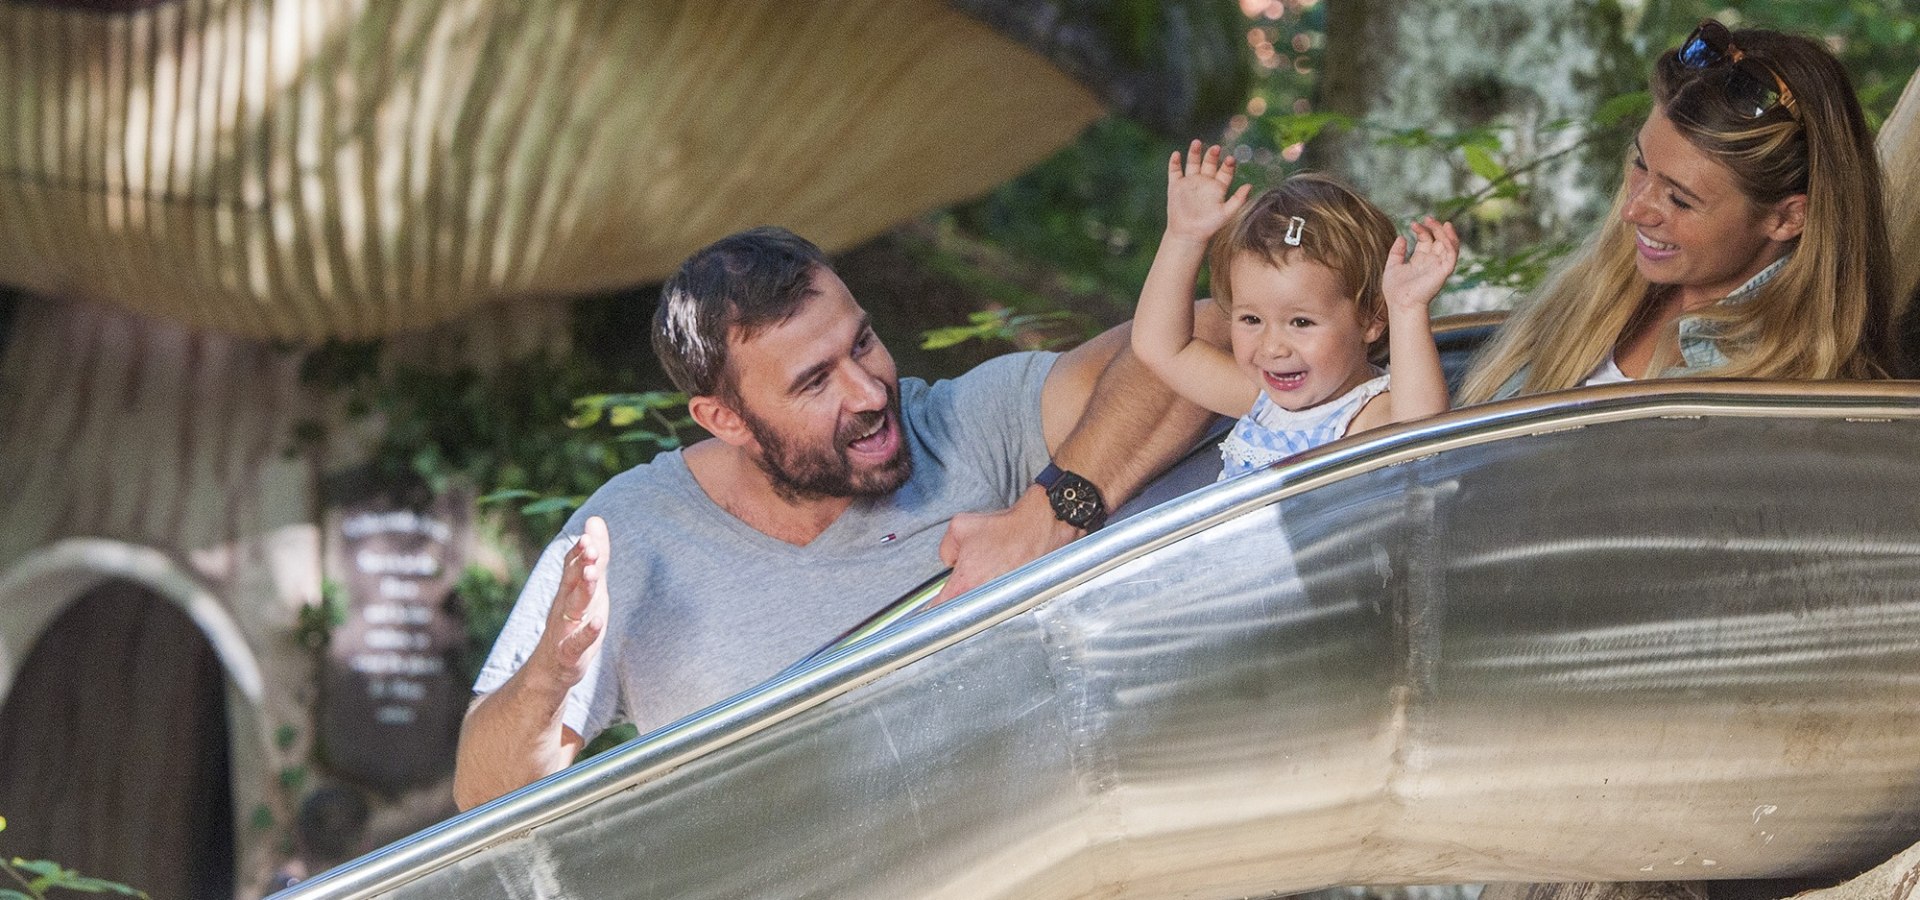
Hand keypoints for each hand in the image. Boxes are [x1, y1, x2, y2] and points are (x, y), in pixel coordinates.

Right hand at [536, 515, 610, 688]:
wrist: (549, 669)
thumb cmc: (573, 623)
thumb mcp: (587, 588)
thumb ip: (594, 557)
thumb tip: (595, 519)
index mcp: (570, 590)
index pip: (573, 565)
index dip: (581, 549)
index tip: (589, 531)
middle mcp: (565, 605)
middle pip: (572, 581)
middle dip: (582, 563)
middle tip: (589, 546)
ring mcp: (566, 629)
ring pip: (574, 607)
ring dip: (584, 590)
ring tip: (594, 574)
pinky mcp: (569, 653)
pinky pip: (577, 642)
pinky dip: (587, 633)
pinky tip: (597, 624)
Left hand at [932, 487, 1081, 603]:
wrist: (1041, 526)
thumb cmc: (1008, 528)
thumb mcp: (960, 527)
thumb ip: (946, 548)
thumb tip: (950, 560)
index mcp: (965, 582)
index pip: (940, 609)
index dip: (931, 612)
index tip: (928, 613)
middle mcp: (985, 597)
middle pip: (963, 610)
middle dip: (960, 600)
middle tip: (967, 585)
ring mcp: (1003, 601)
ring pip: (984, 607)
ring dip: (983, 596)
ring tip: (993, 574)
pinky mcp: (1019, 599)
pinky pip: (1004, 602)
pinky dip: (1003, 592)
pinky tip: (1007, 573)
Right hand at [1165, 140, 1253, 244]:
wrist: (1188, 234)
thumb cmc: (1209, 226)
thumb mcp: (1227, 213)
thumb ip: (1238, 200)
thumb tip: (1250, 186)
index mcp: (1218, 187)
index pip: (1225, 171)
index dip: (1228, 164)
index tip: (1230, 159)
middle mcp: (1205, 182)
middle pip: (1209, 163)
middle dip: (1212, 155)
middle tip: (1216, 148)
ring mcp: (1190, 182)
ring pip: (1192, 163)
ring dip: (1194, 152)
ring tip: (1197, 142)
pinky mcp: (1176, 186)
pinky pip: (1175, 171)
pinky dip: (1175, 163)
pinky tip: (1176, 154)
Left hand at [1382, 216, 1459, 315]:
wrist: (1400, 304)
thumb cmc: (1395, 290)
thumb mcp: (1392, 266)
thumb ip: (1396, 252)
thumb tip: (1401, 237)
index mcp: (1420, 260)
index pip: (1426, 240)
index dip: (1422, 230)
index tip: (1412, 224)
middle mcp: (1432, 262)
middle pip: (1439, 240)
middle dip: (1435, 227)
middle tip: (1427, 218)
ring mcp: (1439, 266)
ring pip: (1449, 245)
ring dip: (1445, 232)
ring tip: (1437, 222)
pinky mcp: (1444, 271)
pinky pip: (1452, 254)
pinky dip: (1451, 242)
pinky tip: (1444, 232)